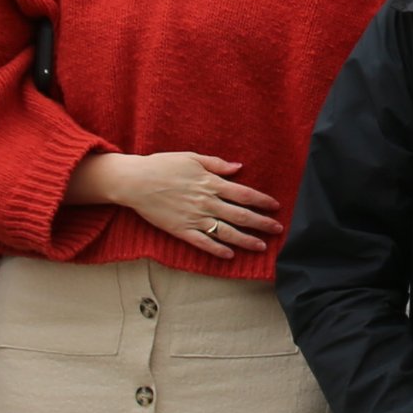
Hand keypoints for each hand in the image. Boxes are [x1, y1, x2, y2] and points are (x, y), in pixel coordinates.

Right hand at [79, 149, 281, 259]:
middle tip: (278, 229)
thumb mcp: (192, 157)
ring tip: (261, 247)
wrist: (135, 181)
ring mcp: (194, 218)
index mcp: (210, 182)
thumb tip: (239, 167)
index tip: (275, 207)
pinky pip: (203, 243)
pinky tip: (230, 255)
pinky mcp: (181, 230)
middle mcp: (206, 202)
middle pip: (240, 215)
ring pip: (226, 232)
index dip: (262, 201)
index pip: (244, 194)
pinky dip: (217, 250)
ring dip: (246, 240)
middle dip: (262, 223)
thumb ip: (217, 164)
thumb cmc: (163, 165)